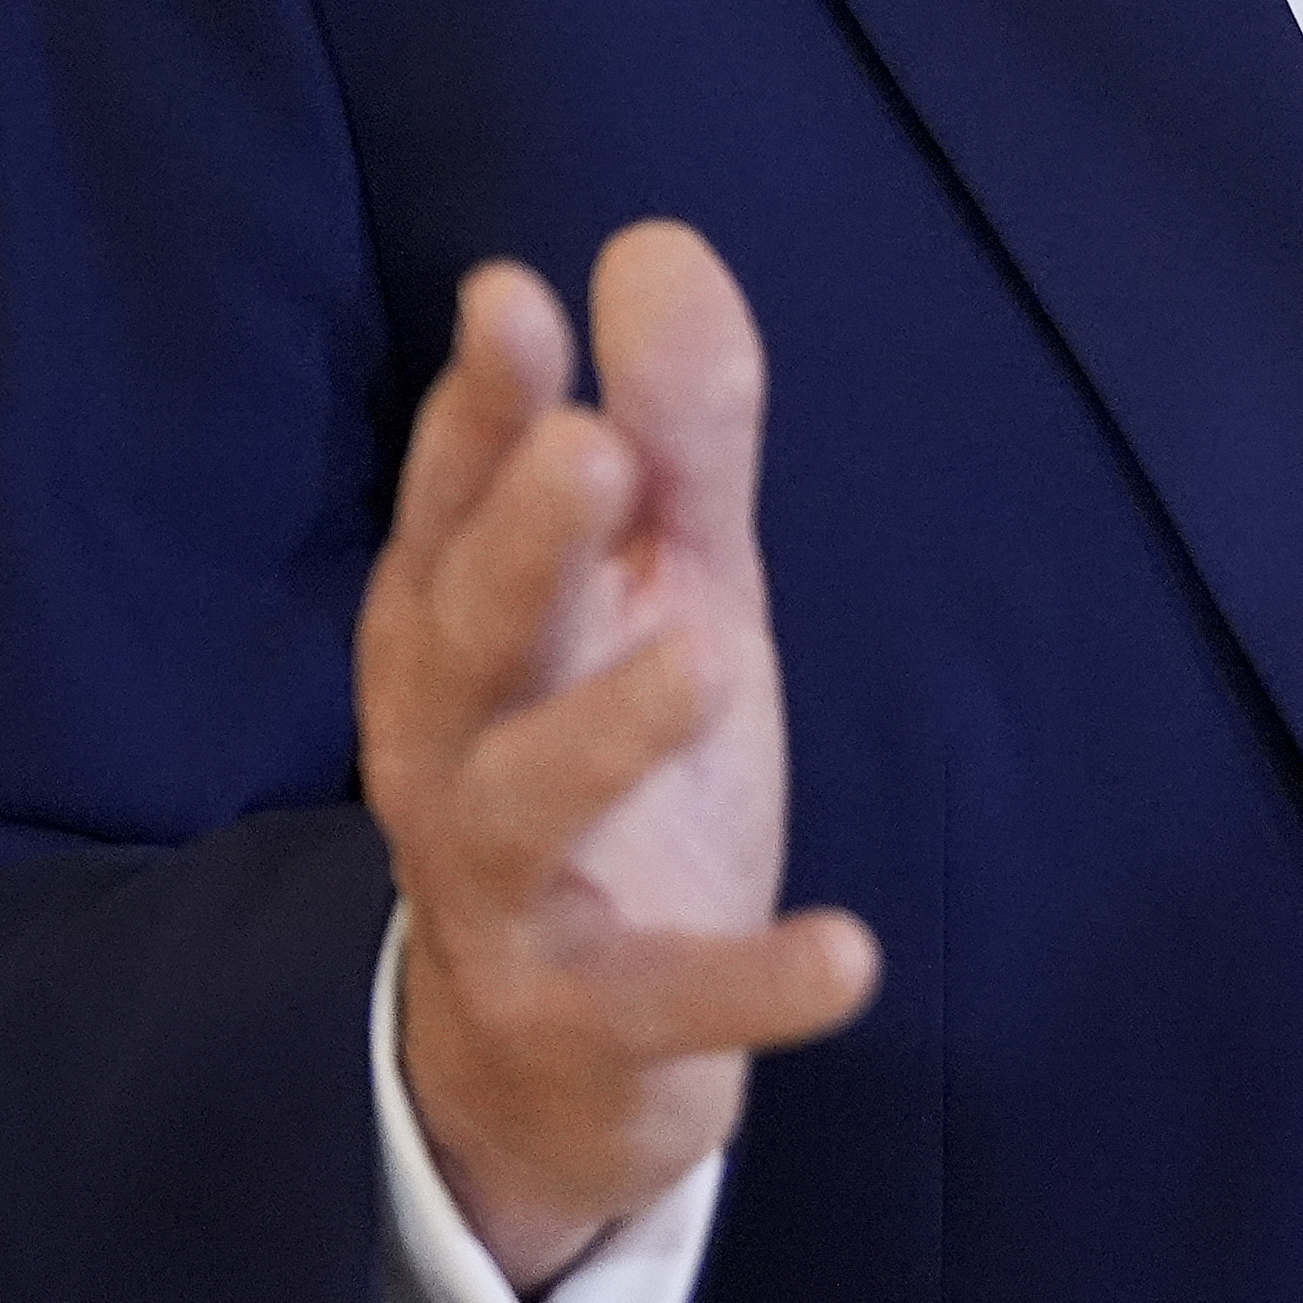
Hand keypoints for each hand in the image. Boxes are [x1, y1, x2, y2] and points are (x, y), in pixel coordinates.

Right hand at [359, 224, 880, 1292]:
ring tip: (705, 657)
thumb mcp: (665, 586)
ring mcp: (505, 890)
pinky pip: (658, 1002)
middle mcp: (452, 745)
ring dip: (607, 733)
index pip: (456, 499)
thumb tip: (654, 243)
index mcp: (461, 624)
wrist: (551, 1059)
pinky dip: (748, 984)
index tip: (511, 297)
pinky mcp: (584, 1018)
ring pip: (523, 806)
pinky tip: (850, 954)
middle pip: (471, 634)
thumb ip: (677, 432)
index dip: (481, 404)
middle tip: (590, 449)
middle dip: (522, 544)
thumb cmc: (611, 766)